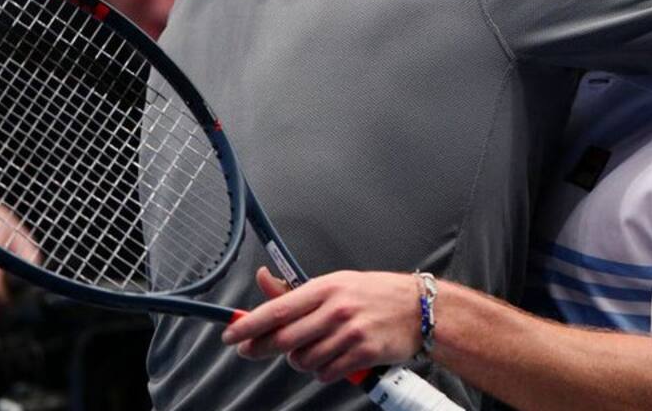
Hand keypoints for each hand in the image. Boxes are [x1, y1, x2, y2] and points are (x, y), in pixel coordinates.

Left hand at [222, 268, 421, 382]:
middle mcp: (336, 309)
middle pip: (284, 340)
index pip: (278, 309)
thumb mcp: (337, 283)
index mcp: (326, 287)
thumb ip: (297, 289)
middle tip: (254, 350)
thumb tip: (263, 279)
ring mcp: (350, 332)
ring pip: (303, 360)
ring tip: (316, 347)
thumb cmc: (376, 294)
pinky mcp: (362, 353)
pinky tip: (334, 358)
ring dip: (300, 360)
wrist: (420, 309)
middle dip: (263, 349)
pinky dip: (323, 370)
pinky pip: (326, 372)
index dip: (249, 325)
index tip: (231, 335)